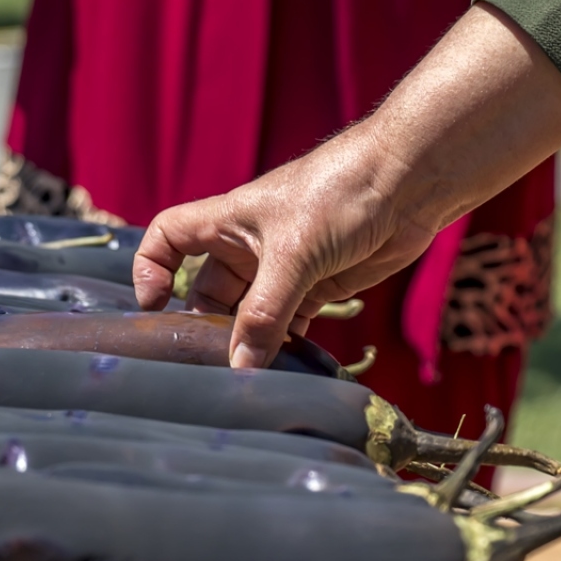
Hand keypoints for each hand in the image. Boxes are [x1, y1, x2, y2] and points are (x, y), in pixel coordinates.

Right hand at [133, 125, 437, 368]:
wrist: (409, 183)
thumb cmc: (340, 193)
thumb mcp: (294, 255)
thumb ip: (264, 314)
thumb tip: (239, 367)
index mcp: (228, 222)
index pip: (168, 238)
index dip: (151, 268)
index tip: (154, 307)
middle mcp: (249, 246)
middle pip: (208, 292)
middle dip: (208, 327)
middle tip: (211, 364)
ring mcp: (283, 268)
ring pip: (250, 314)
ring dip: (249, 344)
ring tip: (249, 378)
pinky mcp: (317, 285)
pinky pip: (288, 323)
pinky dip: (285, 346)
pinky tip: (290, 367)